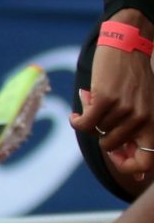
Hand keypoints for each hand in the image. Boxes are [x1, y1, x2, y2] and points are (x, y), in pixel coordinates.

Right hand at [73, 12, 153, 170]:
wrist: (127, 46)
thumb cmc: (132, 80)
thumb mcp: (142, 108)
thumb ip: (137, 136)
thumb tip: (135, 176)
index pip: (147, 161)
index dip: (129, 167)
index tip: (116, 159)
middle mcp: (143, 119)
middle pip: (112, 146)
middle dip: (99, 137)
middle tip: (97, 122)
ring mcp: (124, 109)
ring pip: (97, 132)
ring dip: (89, 119)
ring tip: (91, 103)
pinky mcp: (105, 100)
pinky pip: (84, 124)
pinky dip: (76, 120)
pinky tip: (75, 114)